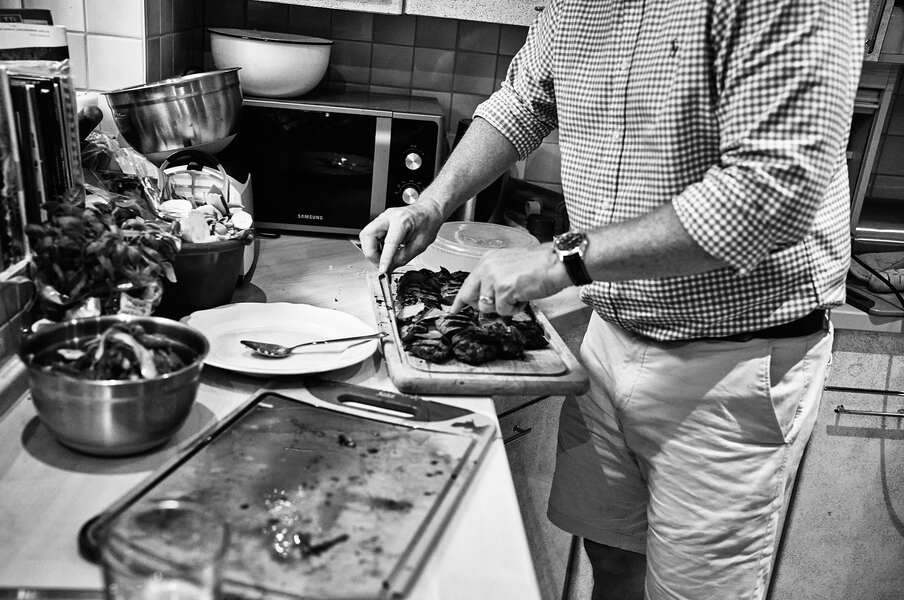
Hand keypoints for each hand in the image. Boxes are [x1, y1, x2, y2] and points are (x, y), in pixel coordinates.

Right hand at [359, 199, 444, 273]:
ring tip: (384, 258)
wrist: (428, 212)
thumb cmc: (428, 223)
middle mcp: (389, 216)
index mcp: (402, 221)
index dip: (384, 259)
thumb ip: (403, 258)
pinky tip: (385, 251)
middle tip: (380, 263)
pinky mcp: (381, 222)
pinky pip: (371, 236)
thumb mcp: (420, 245)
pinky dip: (375, 246)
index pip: (389, 242)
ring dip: (372, 250)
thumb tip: (389, 268)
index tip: (383, 270)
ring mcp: (383, 218)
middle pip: (367, 235)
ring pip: (366, 236)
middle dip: (371, 253)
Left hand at [450, 244, 571, 315]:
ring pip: (487, 307)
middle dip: (484, 305)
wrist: (558, 263)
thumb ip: (496, 280)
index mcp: (488, 260)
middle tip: (502, 301)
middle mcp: (487, 267)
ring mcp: (494, 278)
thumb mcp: (511, 267)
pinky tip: (524, 297)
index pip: (468, 283)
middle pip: (471, 297)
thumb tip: (489, 298)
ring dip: (504, 307)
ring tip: (519, 295)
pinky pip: (503, 310)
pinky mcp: (503, 289)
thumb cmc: (541, 265)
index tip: (454, 309)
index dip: (460, 299)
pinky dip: (515, 309)